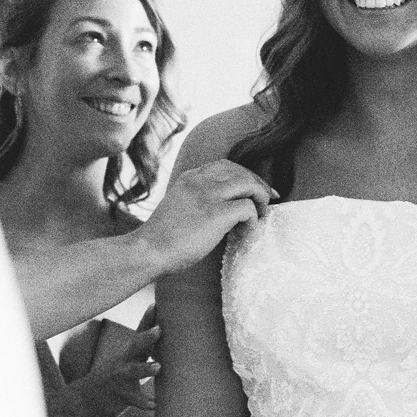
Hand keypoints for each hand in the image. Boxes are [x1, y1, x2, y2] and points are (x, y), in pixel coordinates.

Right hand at [74, 320, 160, 416]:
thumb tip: (164, 334)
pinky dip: (144, 402)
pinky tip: (155, 405)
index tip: (156, 304)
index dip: (147, 318)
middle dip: (147, 337)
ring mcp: (120, 379)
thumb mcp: (126, 361)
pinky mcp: (119, 397)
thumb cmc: (113, 377)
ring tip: (158, 366)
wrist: (84, 400)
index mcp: (128, 353)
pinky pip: (134, 400)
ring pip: (133, 372)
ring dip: (145, 368)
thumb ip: (144, 349)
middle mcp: (123, 362)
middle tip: (159, 329)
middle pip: (134, 347)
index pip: (139, 332)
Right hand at [141, 160, 275, 276]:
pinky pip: (247, 207)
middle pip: (241, 171)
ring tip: (260, 215)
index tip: (256, 190)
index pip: (226, 166)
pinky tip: (246, 230)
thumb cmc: (163, 238)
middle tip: (268, 201)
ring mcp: (207, 196)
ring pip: (248, 183)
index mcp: (190, 178)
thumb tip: (227, 208)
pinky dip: (253, 218)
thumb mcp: (180, 206)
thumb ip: (199, 200)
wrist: (147, 251)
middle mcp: (200, 181)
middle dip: (259, 185)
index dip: (245, 176)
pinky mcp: (215, 214)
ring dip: (261, 198)